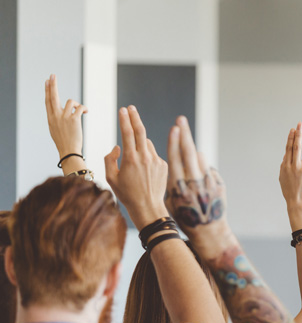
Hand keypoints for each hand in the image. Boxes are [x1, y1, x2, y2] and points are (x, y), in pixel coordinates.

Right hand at [45, 75, 87, 173]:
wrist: (68, 151)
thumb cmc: (64, 142)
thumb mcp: (56, 129)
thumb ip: (57, 119)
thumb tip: (60, 112)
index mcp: (50, 118)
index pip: (48, 101)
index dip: (47, 91)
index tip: (47, 82)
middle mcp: (55, 116)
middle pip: (53, 97)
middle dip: (52, 85)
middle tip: (52, 75)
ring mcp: (64, 117)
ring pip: (71, 101)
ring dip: (77, 105)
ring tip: (81, 111)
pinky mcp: (73, 119)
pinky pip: (80, 107)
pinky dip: (84, 108)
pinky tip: (86, 112)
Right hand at [104, 106, 168, 229]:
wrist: (148, 207)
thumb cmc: (126, 194)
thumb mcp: (111, 178)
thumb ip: (110, 159)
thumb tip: (117, 147)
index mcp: (131, 160)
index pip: (128, 134)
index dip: (125, 120)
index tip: (123, 110)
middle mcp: (145, 158)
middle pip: (141, 131)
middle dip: (135, 117)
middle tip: (131, 108)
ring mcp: (156, 161)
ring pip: (147, 144)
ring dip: (140, 144)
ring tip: (134, 160)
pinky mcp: (164, 165)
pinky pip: (154, 154)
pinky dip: (147, 155)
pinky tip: (144, 170)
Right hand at [165, 116, 232, 258]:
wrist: (207, 232)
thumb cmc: (184, 217)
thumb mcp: (171, 201)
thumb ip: (172, 181)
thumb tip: (178, 160)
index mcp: (178, 187)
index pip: (175, 158)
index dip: (174, 142)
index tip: (173, 128)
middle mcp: (193, 183)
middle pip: (188, 152)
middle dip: (184, 134)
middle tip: (180, 120)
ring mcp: (207, 183)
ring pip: (200, 159)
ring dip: (193, 151)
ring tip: (187, 147)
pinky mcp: (219, 185)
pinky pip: (208, 169)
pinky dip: (202, 168)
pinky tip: (198, 174)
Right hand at [279, 123, 301, 210]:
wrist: (297, 202)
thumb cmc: (289, 190)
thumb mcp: (283, 177)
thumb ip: (284, 166)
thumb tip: (287, 155)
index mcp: (285, 166)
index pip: (288, 148)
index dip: (290, 138)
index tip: (293, 129)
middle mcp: (293, 166)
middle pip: (297, 146)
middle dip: (298, 134)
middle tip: (299, 124)